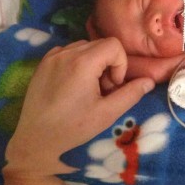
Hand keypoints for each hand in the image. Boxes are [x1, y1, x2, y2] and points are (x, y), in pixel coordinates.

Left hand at [3, 39, 153, 176]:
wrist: (35, 140)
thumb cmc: (72, 128)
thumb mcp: (107, 114)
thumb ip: (131, 94)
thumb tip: (149, 81)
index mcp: (82, 62)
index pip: (114, 45)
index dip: (120, 64)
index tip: (112, 87)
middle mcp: (66, 52)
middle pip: (100, 44)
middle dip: (108, 65)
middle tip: (102, 91)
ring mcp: (52, 56)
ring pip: (84, 47)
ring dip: (93, 63)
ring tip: (88, 89)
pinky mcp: (43, 63)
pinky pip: (68, 52)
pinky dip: (77, 63)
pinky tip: (73, 86)